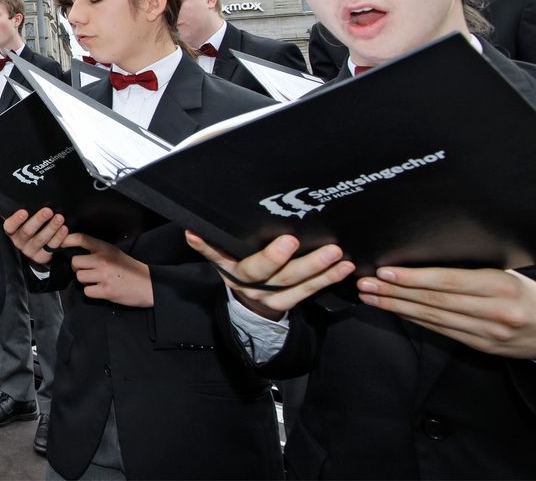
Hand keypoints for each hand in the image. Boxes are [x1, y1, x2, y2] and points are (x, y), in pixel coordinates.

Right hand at [3, 208, 67, 266]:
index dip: (16, 219)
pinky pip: (50, 248)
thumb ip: (27, 210)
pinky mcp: (41, 257)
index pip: (10, 226)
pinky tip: (64, 229)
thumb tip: (30, 194)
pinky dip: (58, 238)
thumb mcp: (24, 219)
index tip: (24, 212)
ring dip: (51, 228)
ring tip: (59, 218)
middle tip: (48, 211)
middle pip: (27, 232)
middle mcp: (19, 241)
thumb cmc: (30, 225)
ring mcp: (30, 250)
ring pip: (40, 239)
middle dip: (38, 220)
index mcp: (12, 231)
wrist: (36, 247)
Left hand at [63, 232, 153, 306]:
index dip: (67, 239)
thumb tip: (75, 250)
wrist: (148, 284)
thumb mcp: (114, 252)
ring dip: (85, 281)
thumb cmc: (129, 269)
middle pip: (75, 262)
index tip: (61, 243)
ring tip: (96, 280)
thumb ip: (97, 250)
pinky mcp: (107, 290)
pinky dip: (91, 292)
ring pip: (80, 277)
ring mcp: (105, 275)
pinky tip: (101, 289)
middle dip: (78, 268)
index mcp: (106, 248)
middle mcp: (104, 260)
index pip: (82, 239)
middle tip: (88, 271)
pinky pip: (87, 292)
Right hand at [185, 232, 354, 320]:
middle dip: (292, 259)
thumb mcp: (220, 257)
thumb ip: (209, 245)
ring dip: (318, 269)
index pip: (243, 263)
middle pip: (273, 274)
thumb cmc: (235, 266)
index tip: (283, 239)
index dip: (263, 254)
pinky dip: (329, 279)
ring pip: (297, 285)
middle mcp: (252, 287)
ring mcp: (272, 298)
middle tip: (304, 242)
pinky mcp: (290, 303)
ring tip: (337, 254)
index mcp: (233, 272)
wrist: (247, 304)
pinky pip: (311, 292)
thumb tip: (190, 231)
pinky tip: (345, 267)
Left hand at [358, 267, 535, 358]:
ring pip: (433, 318)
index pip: (447, 281)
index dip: (413, 278)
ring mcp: (487, 332)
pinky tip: (396, 311)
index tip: (385, 272)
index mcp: (500, 286)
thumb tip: (426, 260)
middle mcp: (494, 311)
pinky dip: (415, 320)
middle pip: (434, 301)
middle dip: (394, 292)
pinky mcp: (482, 346)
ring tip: (372, 298)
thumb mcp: (508, 275)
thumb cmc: (528, 295)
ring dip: (397, 307)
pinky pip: (441, 331)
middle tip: (365, 285)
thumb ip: (473, 270)